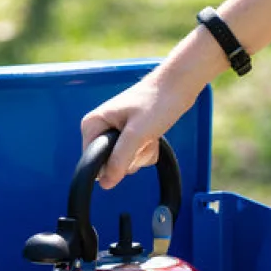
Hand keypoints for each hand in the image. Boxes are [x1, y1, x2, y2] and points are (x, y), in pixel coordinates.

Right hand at [80, 70, 195, 188]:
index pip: (92, 161)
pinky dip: (147, 150)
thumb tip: (105, 184)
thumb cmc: (157, 101)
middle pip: (109, 164)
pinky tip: (153, 135)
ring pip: (124, 162)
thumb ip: (119, 160)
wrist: (177, 86)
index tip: (130, 148)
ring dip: (142, 154)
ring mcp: (114, 133)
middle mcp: (100, 129)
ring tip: (149, 133)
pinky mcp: (129, 136)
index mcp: (92, 124)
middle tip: (142, 137)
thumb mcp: (137, 134)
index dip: (112, 164)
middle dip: (130, 157)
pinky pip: (135, 156)